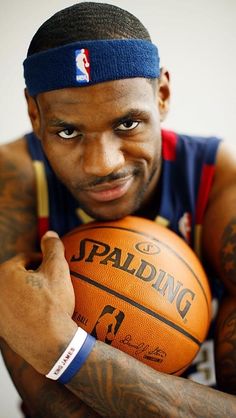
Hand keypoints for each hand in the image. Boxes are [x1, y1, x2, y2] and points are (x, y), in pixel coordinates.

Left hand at [0, 231, 76, 372]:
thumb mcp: (58, 269)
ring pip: (16, 293)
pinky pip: (14, 310)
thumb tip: (49, 233)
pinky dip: (25, 308)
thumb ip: (53, 247)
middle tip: (52, 285)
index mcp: (5, 273)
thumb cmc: (53, 304)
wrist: (49, 344)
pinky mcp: (0, 327)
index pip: (26, 258)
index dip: (44, 261)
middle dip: (34, 277)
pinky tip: (40, 314)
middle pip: (18, 275)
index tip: (55, 270)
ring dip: (29, 292)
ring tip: (48, 299)